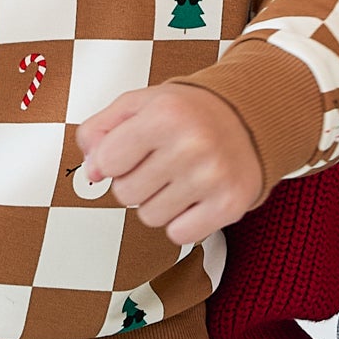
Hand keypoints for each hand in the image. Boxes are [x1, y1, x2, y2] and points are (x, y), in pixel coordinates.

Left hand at [76, 83, 262, 244]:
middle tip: (161, 162)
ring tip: (180, 176)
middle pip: (125, 194)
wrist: (246, 118)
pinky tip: (195, 195)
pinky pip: (179, 234)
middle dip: (136, 181)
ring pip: (150, 217)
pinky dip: (182, 220)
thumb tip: (92, 169)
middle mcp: (192, 143)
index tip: (132, 149)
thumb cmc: (188, 113)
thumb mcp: (139, 103)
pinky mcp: (230, 204)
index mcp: (166, 113)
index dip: (113, 159)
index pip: (107, 162)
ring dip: (159, 202)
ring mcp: (213, 176)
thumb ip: (100, 129)